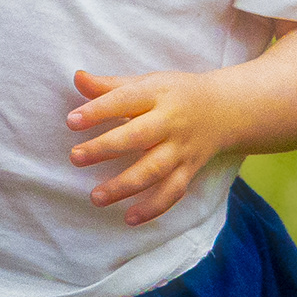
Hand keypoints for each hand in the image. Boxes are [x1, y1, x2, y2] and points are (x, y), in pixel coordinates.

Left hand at [65, 65, 240, 223]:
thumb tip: (77, 78)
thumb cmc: (174, 94)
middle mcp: (171, 122)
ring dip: (125, 186)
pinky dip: (154, 208)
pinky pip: (173, 191)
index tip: (71, 122)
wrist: (226, 110)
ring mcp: (181, 149)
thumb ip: (109, 86)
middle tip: (75, 158)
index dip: (98, 111)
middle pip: (138, 137)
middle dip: (106, 148)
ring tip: (95, 197)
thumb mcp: (146, 82)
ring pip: (154, 170)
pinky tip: (129, 218)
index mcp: (157, 94)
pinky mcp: (190, 170)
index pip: (125, 100)